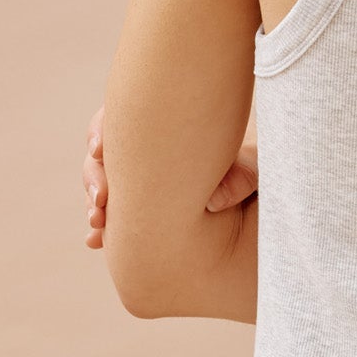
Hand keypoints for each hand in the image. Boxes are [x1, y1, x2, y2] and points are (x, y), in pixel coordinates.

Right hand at [82, 106, 259, 249]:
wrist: (258, 180)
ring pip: (104, 182)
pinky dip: (104, 224)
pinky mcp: (140, 200)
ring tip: (97, 224)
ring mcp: (139, 173)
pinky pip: (115, 210)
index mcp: (166, 118)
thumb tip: (214, 202)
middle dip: (95, 175)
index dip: (103, 130)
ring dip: (95, 202)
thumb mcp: (263, 161)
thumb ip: (246, 173)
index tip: (99, 149)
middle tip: (100, 199)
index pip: (120, 115)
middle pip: (105, 152)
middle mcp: (146, 144)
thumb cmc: (262, 159)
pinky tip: (93, 241)